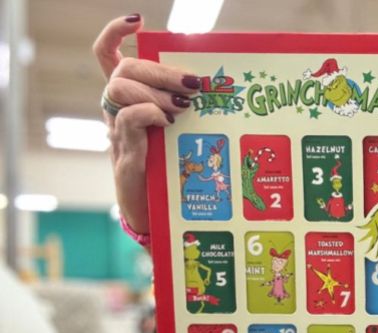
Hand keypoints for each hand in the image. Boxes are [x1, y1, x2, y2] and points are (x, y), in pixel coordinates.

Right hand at [94, 14, 201, 234]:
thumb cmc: (173, 169)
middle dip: (160, 70)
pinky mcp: (126, 156)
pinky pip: (126, 120)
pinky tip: (167, 120)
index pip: (109, 56)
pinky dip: (147, 113)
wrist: (159, 214)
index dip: (117, 33)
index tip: (138, 20)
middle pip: (124, 69)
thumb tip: (214, 83)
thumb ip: (186, 105)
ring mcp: (119, 133)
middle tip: (193, 85)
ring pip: (119, 89)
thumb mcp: (181, 129)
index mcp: (131, 100)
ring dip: (155, 91)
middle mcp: (118, 112)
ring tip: (181, 108)